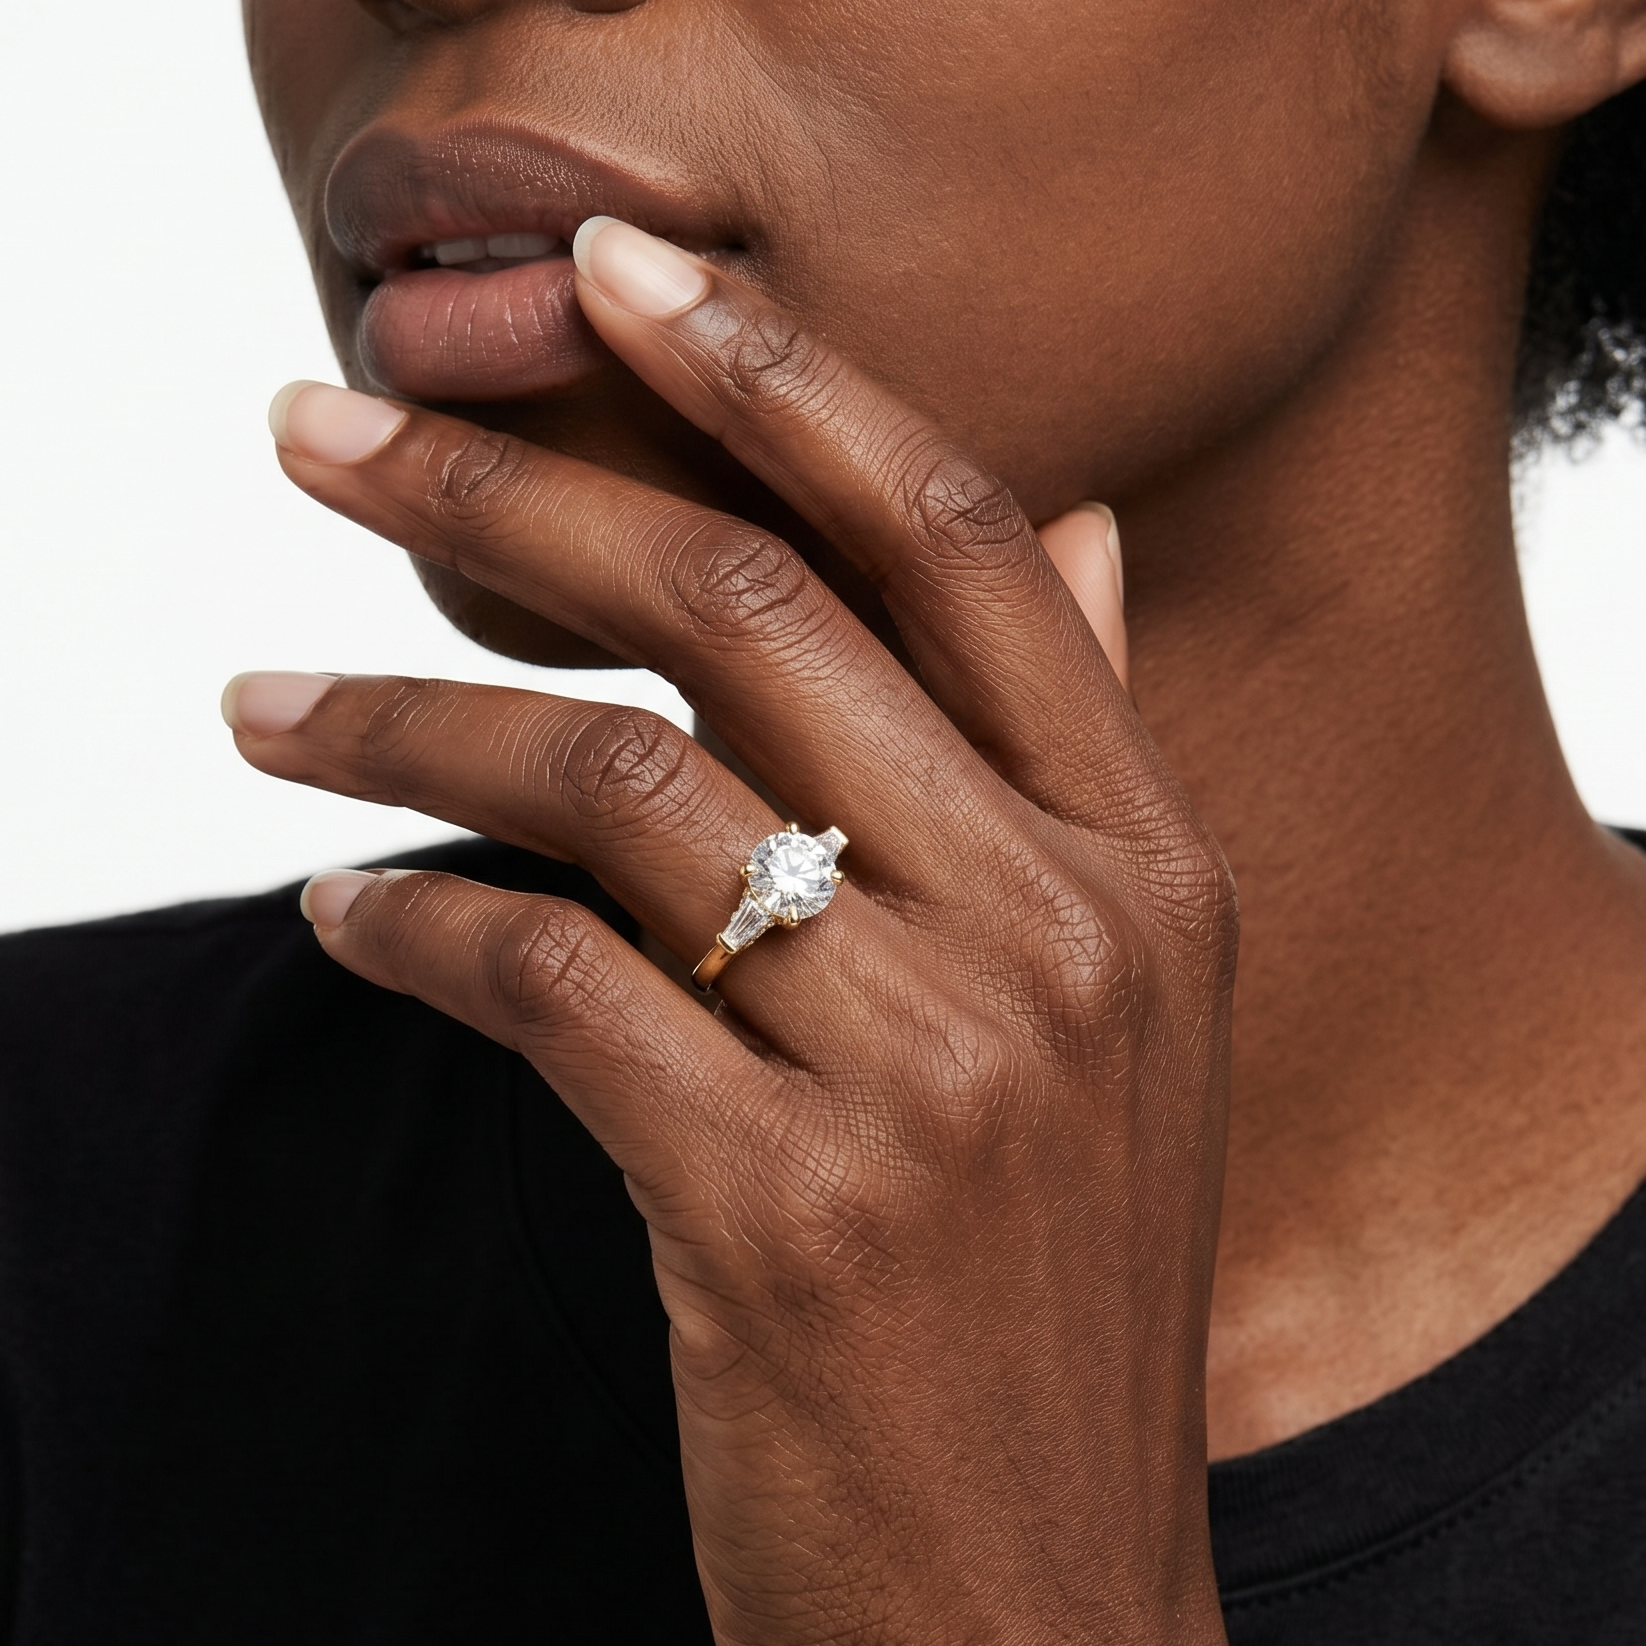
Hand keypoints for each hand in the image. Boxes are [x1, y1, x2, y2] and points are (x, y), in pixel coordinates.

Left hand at [227, 217, 1235, 1645]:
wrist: (1035, 1593)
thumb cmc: (1045, 1286)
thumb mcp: (1122, 1009)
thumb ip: (1069, 758)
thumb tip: (1070, 529)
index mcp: (1154, 867)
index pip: (958, 543)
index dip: (781, 384)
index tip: (616, 283)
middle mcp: (1064, 937)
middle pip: (748, 612)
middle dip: (505, 493)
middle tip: (324, 437)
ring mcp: (935, 1073)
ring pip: (609, 784)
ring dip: (396, 725)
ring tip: (262, 705)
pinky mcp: (780, 1213)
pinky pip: (538, 983)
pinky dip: (402, 931)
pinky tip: (337, 920)